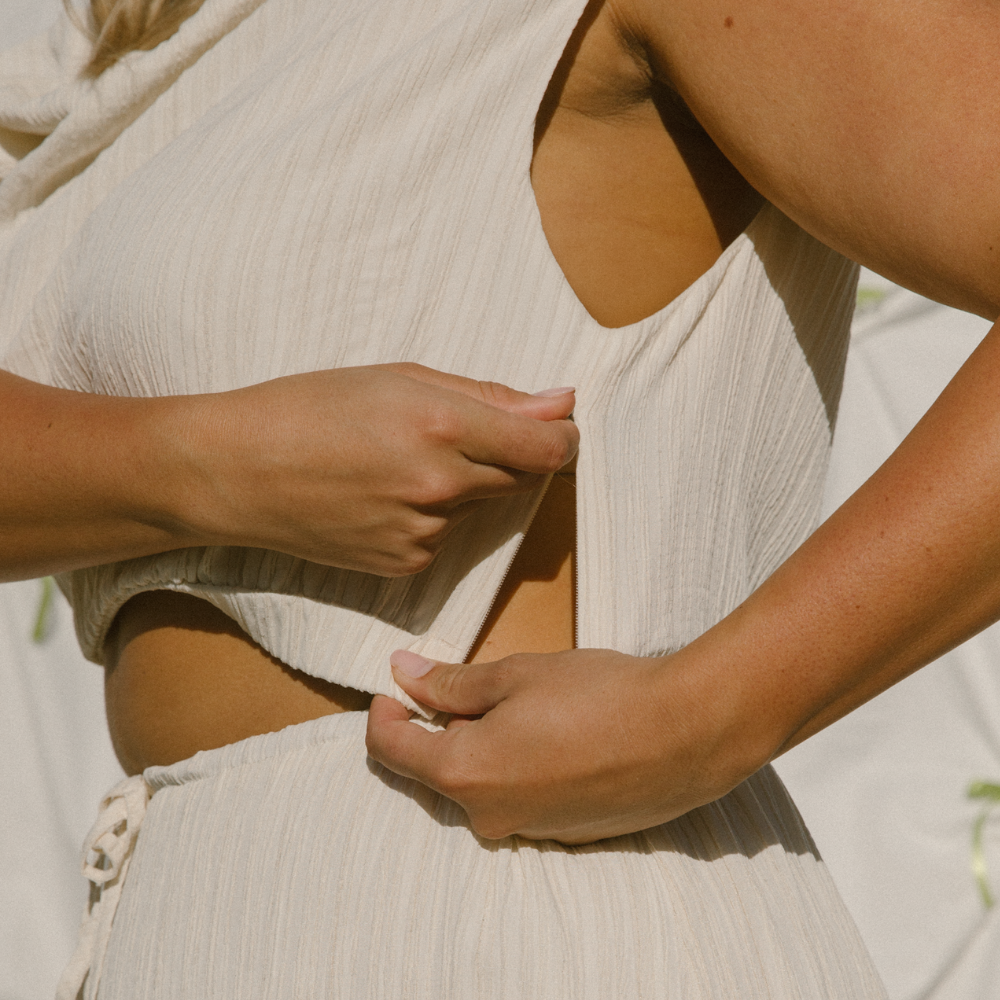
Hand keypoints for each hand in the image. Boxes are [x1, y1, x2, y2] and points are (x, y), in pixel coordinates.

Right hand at [173, 364, 577, 575]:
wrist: (236, 472)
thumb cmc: (309, 408)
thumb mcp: (399, 378)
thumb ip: (489, 396)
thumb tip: (561, 404)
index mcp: (444, 427)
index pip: (548, 449)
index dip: (562, 437)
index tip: (555, 426)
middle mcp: (442, 487)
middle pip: (521, 479)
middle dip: (509, 455)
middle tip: (454, 431)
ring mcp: (424, 533)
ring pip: (478, 507)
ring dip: (462, 485)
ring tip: (396, 461)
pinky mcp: (405, 566)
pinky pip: (445, 537)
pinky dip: (431, 516)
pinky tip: (381, 496)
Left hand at [365, 646, 766, 843]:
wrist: (686, 734)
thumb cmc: (598, 696)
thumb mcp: (516, 674)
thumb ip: (450, 682)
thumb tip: (401, 672)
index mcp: (464, 772)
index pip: (391, 751)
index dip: (383, 714)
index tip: (395, 686)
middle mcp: (488, 816)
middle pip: (435, 770)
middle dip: (441, 727)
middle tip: (473, 685)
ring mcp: (527, 830)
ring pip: (481, 784)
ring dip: (484, 746)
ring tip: (526, 704)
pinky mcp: (563, 833)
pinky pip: (519, 799)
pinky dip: (519, 767)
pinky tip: (557, 734)